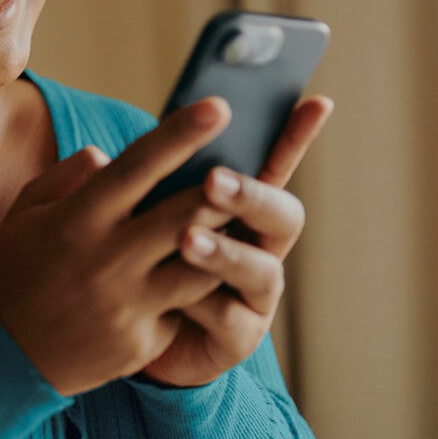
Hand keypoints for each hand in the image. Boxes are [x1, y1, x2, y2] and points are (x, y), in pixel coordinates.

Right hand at [0, 98, 238, 396]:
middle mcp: (108, 258)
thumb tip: (109, 156)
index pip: (140, 165)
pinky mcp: (142, 340)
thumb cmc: (16, 271)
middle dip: (226, 188)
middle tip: (248, 166)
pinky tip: (201, 276)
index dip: (183, 133)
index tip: (219, 107)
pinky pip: (183, 307)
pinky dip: (194, 289)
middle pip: (186, 214)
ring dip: (224, 241)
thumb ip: (69, 176)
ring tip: (238, 223)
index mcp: (80, 217)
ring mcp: (129, 302)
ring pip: (203, 265)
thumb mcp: (27, 212)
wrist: (3, 357)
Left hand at [140, 95, 333, 386]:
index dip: (296, 135)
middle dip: (251, 195)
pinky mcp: (238, 337)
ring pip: (262, 269)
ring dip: (225, 251)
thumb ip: (149, 179)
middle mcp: (259, 246)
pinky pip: (229, 319)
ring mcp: (254, 294)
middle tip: (213, 180)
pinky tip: (171, 300)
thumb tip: (121, 144)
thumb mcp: (143, 211)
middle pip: (283, 215)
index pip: (273, 163)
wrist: (122, 330)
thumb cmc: (140, 258)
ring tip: (185, 240)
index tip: (316, 101)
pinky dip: (201, 305)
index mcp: (239, 207)